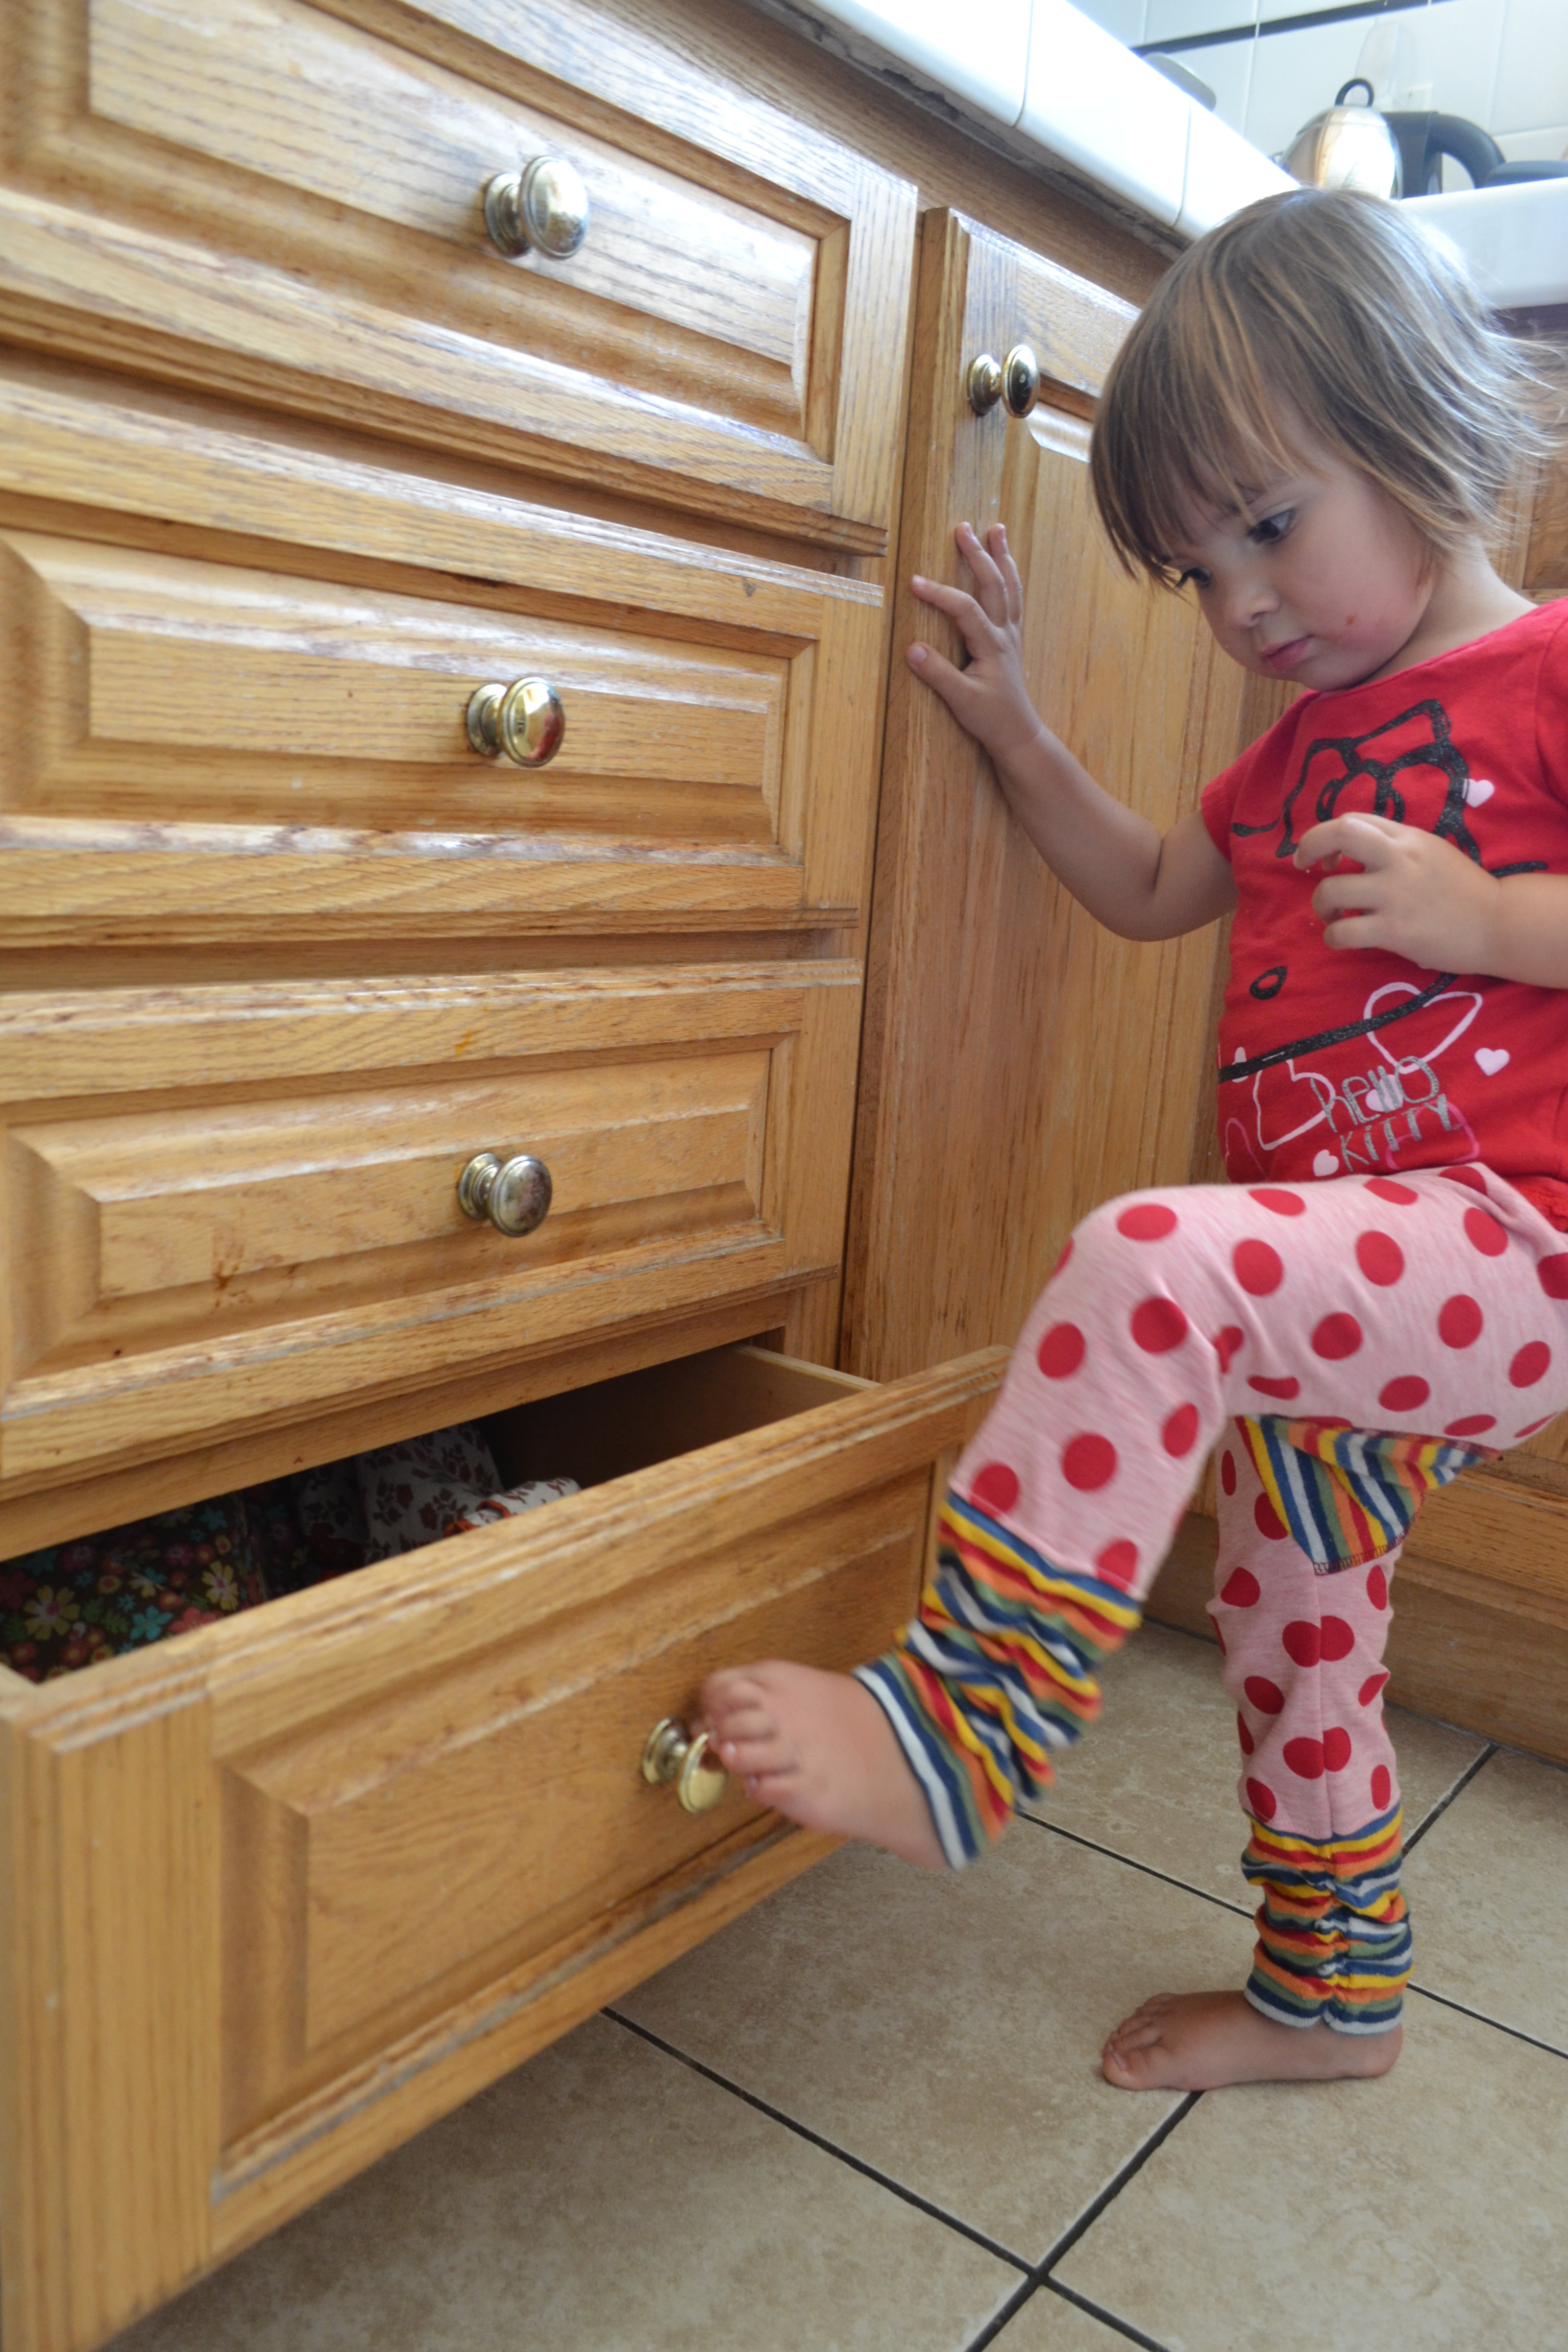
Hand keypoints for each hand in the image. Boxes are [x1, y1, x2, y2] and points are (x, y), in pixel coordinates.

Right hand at [907, 521, 1048, 774]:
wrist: (1018, 733)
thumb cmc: (990, 718)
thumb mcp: (961, 700)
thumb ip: (938, 674)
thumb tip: (912, 648)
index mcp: (991, 645)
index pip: (964, 609)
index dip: (939, 593)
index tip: (914, 582)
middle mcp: (1004, 633)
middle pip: (993, 585)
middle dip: (978, 554)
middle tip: (963, 528)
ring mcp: (1011, 634)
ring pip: (1010, 587)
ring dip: (1002, 557)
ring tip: (997, 529)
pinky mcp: (1011, 639)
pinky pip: (1014, 598)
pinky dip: (1010, 576)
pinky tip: (1006, 565)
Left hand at [1294, 813, 1501, 973]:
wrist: (1498, 923)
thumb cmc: (1462, 890)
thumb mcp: (1430, 852)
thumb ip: (1395, 847)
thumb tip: (1351, 853)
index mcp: (1407, 837)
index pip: (1352, 821)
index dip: (1327, 836)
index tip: (1327, 858)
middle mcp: (1399, 859)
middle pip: (1338, 835)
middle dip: (1309, 847)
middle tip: (1304, 868)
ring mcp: (1395, 895)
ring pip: (1330, 891)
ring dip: (1321, 905)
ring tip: (1334, 916)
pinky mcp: (1395, 930)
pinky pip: (1342, 932)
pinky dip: (1332, 937)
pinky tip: (1342, 938)